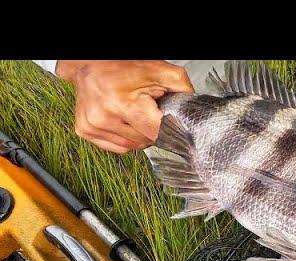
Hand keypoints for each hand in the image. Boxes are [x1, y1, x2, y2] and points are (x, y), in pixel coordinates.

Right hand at [57, 60, 194, 152]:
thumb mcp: (160, 71)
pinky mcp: (86, 130)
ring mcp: (92, 126)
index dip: (169, 127)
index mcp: (122, 103)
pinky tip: (125, 119)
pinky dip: (127, 136)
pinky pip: (120, 147)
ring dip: (140, 133)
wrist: (90, 62)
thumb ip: (183, 91)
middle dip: (153, 126)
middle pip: (147, 141)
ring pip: (134, 147)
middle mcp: (103, 117)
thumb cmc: (125, 66)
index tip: (170, 120)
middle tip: (148, 108)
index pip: (158, 133)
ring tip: (135, 111)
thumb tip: (194, 114)